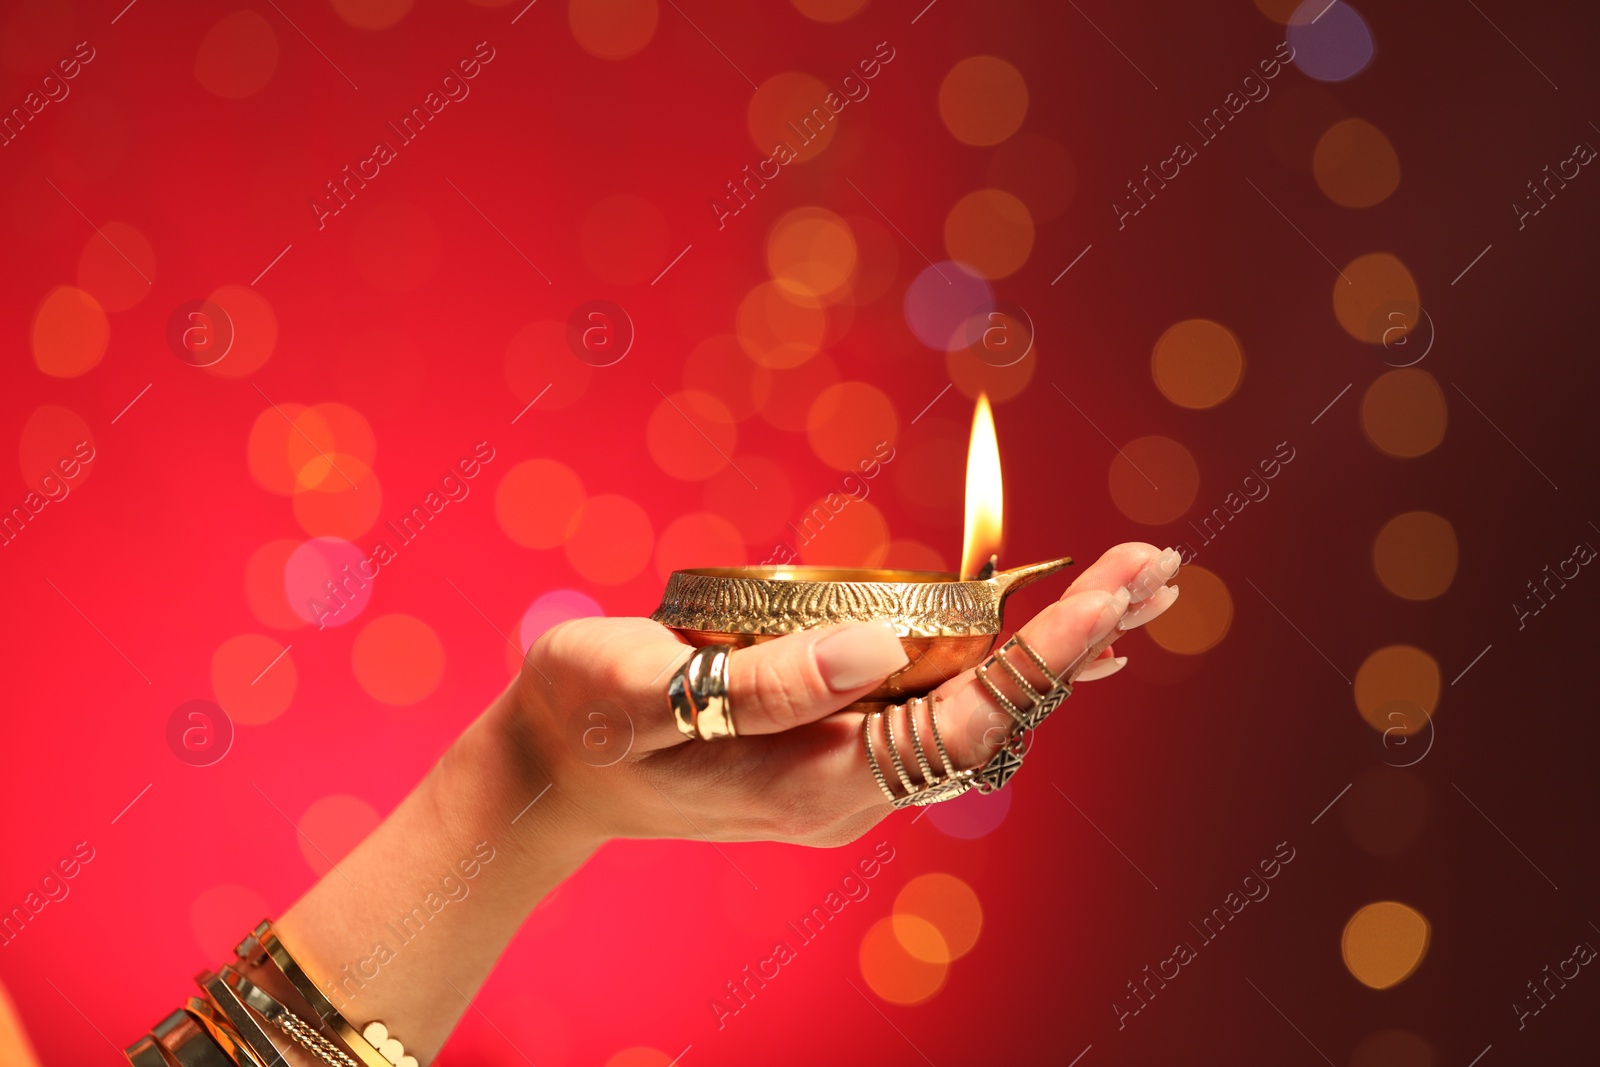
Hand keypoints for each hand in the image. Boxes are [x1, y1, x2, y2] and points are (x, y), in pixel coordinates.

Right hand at [509, 542, 1180, 847]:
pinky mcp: (837, 746)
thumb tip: (884, 644)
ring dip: (1058, 647)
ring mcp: (849, 771)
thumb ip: (764, 681)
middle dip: (1082, 639)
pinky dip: (1004, 660)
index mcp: (817, 779)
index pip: (965, 714)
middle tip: (1162, 565)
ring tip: (1136, 587)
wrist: (549, 776)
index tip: (1116, 592)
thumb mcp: (641, 693)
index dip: (1046, 652)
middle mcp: (853, 786)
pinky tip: (1049, 639)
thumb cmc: (581, 720)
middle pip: (997, 712)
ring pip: (979, 708)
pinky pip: (941, 704)